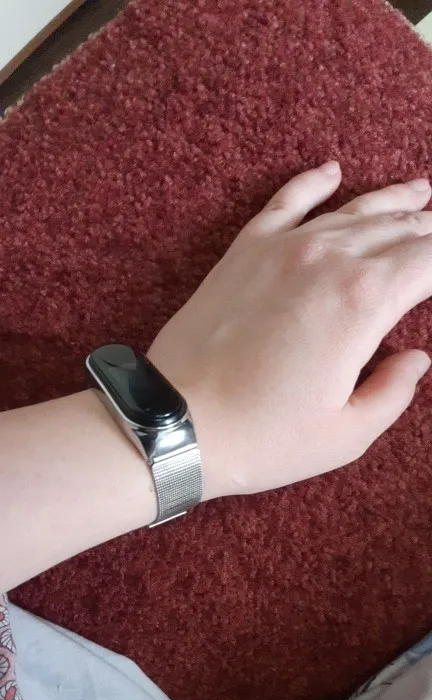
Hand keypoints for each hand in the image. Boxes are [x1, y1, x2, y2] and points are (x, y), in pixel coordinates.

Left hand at [147, 162, 431, 501]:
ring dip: (392, 200)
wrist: (175, 421)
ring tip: (420, 192)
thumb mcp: (345, 434)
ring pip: (352, 209)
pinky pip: (286, 201)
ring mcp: (283, 248)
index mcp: (364, 301)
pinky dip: (313, 183)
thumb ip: (393, 392)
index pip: (429, 259)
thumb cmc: (263, 436)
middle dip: (429, 230)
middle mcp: (329, 258)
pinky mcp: (244, 252)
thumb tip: (416, 360)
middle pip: (397, 228)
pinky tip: (333, 171)